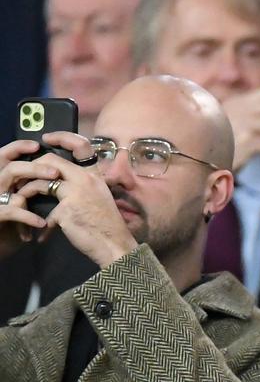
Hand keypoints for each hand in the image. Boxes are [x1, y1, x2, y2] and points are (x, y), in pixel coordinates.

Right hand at [0, 139, 55, 258]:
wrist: (1, 246)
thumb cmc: (15, 223)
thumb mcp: (22, 201)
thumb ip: (32, 185)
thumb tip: (56, 169)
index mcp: (1, 178)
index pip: (5, 156)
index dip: (17, 147)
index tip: (37, 144)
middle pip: (10, 167)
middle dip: (33, 166)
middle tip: (55, 171)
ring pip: (7, 181)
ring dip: (33, 183)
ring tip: (52, 186)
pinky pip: (11, 211)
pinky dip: (27, 215)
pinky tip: (41, 222)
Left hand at [17, 132, 136, 267]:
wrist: (114, 244)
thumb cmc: (107, 224)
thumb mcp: (98, 197)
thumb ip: (82, 186)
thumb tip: (61, 181)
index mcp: (95, 175)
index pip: (81, 145)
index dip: (62, 137)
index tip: (47, 138)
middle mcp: (86, 179)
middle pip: (51, 161)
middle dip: (32, 168)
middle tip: (24, 178)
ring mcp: (75, 193)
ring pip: (40, 183)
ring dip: (27, 193)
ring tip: (22, 203)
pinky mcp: (66, 210)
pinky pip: (45, 213)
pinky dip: (42, 226)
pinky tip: (42, 236)